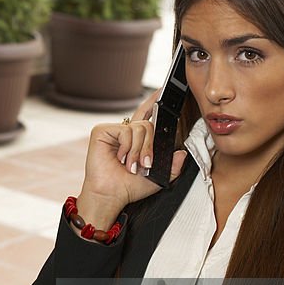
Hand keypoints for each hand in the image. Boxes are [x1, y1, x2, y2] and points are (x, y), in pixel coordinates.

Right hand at [76, 93, 187, 229]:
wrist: (110, 195)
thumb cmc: (128, 187)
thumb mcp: (158, 178)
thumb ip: (173, 167)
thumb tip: (181, 154)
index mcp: (136, 140)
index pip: (147, 116)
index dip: (153, 101)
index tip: (162, 89)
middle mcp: (125, 132)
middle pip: (149, 125)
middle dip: (150, 147)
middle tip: (145, 164)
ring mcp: (113, 131)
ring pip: (140, 128)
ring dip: (139, 151)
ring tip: (131, 165)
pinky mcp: (102, 131)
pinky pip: (126, 131)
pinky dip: (127, 147)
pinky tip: (120, 158)